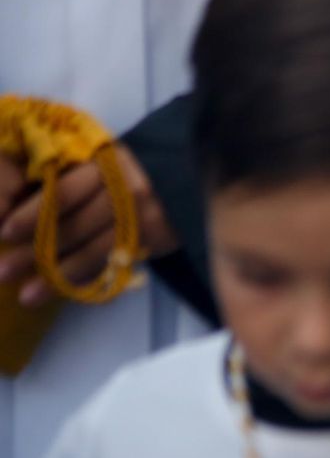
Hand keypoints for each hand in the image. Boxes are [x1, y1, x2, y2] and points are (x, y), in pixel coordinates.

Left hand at [0, 146, 176, 308]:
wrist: (183, 177)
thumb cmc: (124, 170)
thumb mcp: (98, 162)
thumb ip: (66, 179)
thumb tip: (11, 209)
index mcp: (104, 164)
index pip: (63, 193)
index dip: (31, 215)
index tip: (4, 233)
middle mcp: (125, 190)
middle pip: (73, 226)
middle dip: (35, 252)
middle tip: (3, 272)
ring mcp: (141, 217)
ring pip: (92, 251)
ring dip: (57, 276)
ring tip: (27, 296)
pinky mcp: (152, 239)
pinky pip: (113, 263)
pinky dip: (87, 279)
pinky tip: (63, 292)